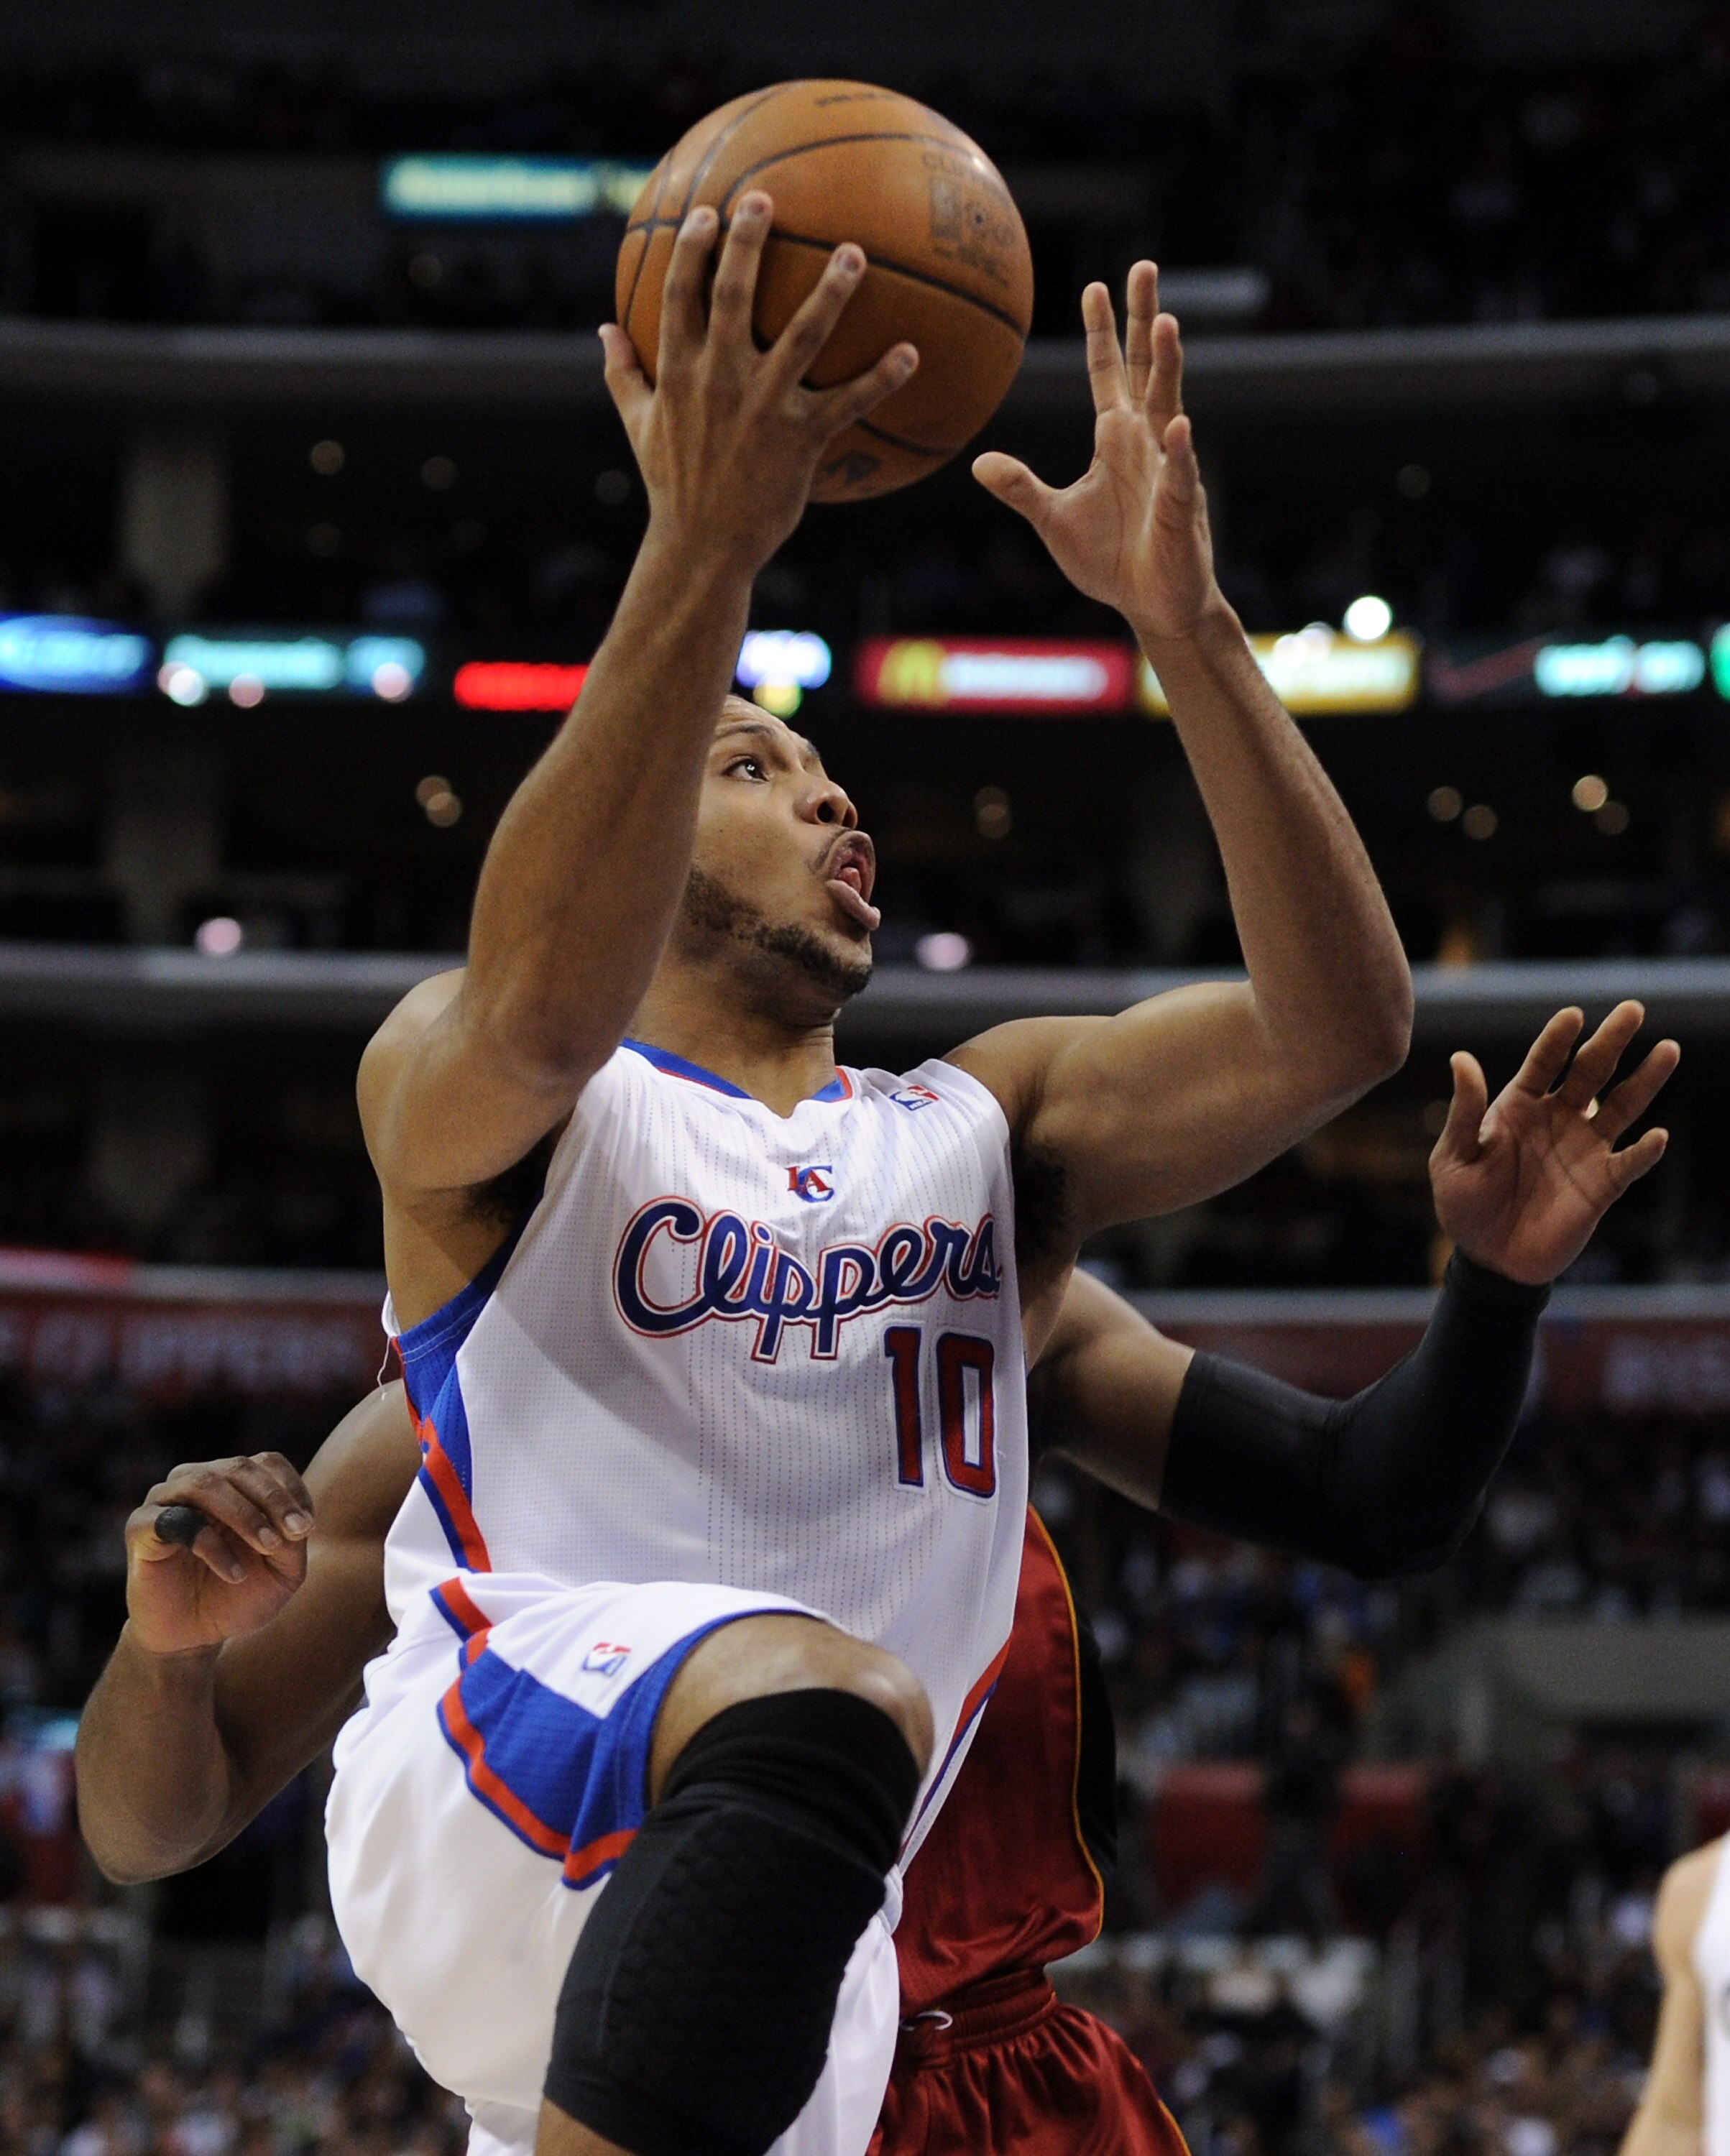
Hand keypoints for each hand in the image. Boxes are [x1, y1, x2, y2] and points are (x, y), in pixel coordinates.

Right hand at [124, 1454, 313, 1656]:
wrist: (192, 1637)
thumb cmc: (239, 1597)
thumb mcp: (283, 1573)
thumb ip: (294, 1541)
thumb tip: (297, 1520)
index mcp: (233, 1484)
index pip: (267, 1463)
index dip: (290, 1490)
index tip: (307, 1527)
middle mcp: (197, 1481)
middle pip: (239, 1467)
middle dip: (273, 1499)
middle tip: (296, 1533)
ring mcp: (164, 1500)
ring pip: (204, 1483)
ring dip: (244, 1514)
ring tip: (268, 1547)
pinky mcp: (139, 1527)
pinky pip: (172, 1520)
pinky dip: (209, 1543)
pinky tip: (234, 1573)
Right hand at [601, 193, 917, 574]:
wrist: (702, 547)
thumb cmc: (672, 485)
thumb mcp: (638, 425)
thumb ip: (622, 373)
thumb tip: (603, 329)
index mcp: (678, 371)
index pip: (680, 293)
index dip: (694, 247)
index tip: (710, 211)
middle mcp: (719, 379)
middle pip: (733, 295)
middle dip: (748, 242)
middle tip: (768, 198)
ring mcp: (762, 408)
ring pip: (802, 336)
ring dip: (831, 292)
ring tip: (854, 254)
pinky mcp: (800, 440)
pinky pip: (848, 403)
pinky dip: (882, 379)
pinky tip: (911, 353)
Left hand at [972, 263, 1221, 641]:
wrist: (1152, 604)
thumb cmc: (1111, 560)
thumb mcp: (1052, 519)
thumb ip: (1020, 487)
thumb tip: (978, 462)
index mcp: (1117, 440)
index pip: (1109, 373)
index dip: (1102, 330)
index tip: (1094, 285)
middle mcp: (1147, 443)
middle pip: (1145, 369)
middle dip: (1145, 319)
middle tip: (1143, 267)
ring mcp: (1167, 471)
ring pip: (1170, 407)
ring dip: (1168, 367)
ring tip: (1167, 323)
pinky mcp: (1179, 510)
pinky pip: (1180, 476)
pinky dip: (1179, 454)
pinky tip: (1179, 428)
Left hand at [1430, 1003, 1678, 1285]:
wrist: (1489, 1260)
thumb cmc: (1464, 1205)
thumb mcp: (1454, 1157)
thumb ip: (1464, 1111)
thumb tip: (1461, 1057)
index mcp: (1519, 1106)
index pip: (1544, 1062)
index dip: (1558, 1039)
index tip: (1573, 1016)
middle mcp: (1559, 1118)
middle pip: (1590, 1071)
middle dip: (1611, 1040)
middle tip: (1633, 1009)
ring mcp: (1585, 1149)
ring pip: (1622, 1106)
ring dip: (1645, 1080)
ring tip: (1667, 1049)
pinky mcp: (1603, 1185)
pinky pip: (1629, 1163)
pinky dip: (1644, 1151)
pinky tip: (1656, 1136)